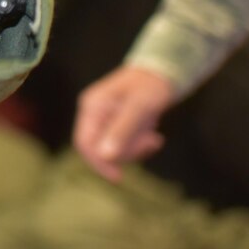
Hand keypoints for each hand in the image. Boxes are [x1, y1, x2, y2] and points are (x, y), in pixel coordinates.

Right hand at [73, 64, 175, 182]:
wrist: (164, 71)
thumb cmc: (152, 86)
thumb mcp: (139, 108)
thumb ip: (121, 131)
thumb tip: (105, 157)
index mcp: (92, 106)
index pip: (84, 142)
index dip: (97, 162)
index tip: (118, 177)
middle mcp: (94, 113)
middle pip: (99, 147)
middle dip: (126, 151)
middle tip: (151, 143)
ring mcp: (105, 119)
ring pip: (113, 148)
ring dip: (136, 148)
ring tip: (154, 137)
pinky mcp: (117, 123)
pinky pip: (123, 144)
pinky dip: (139, 145)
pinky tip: (154, 137)